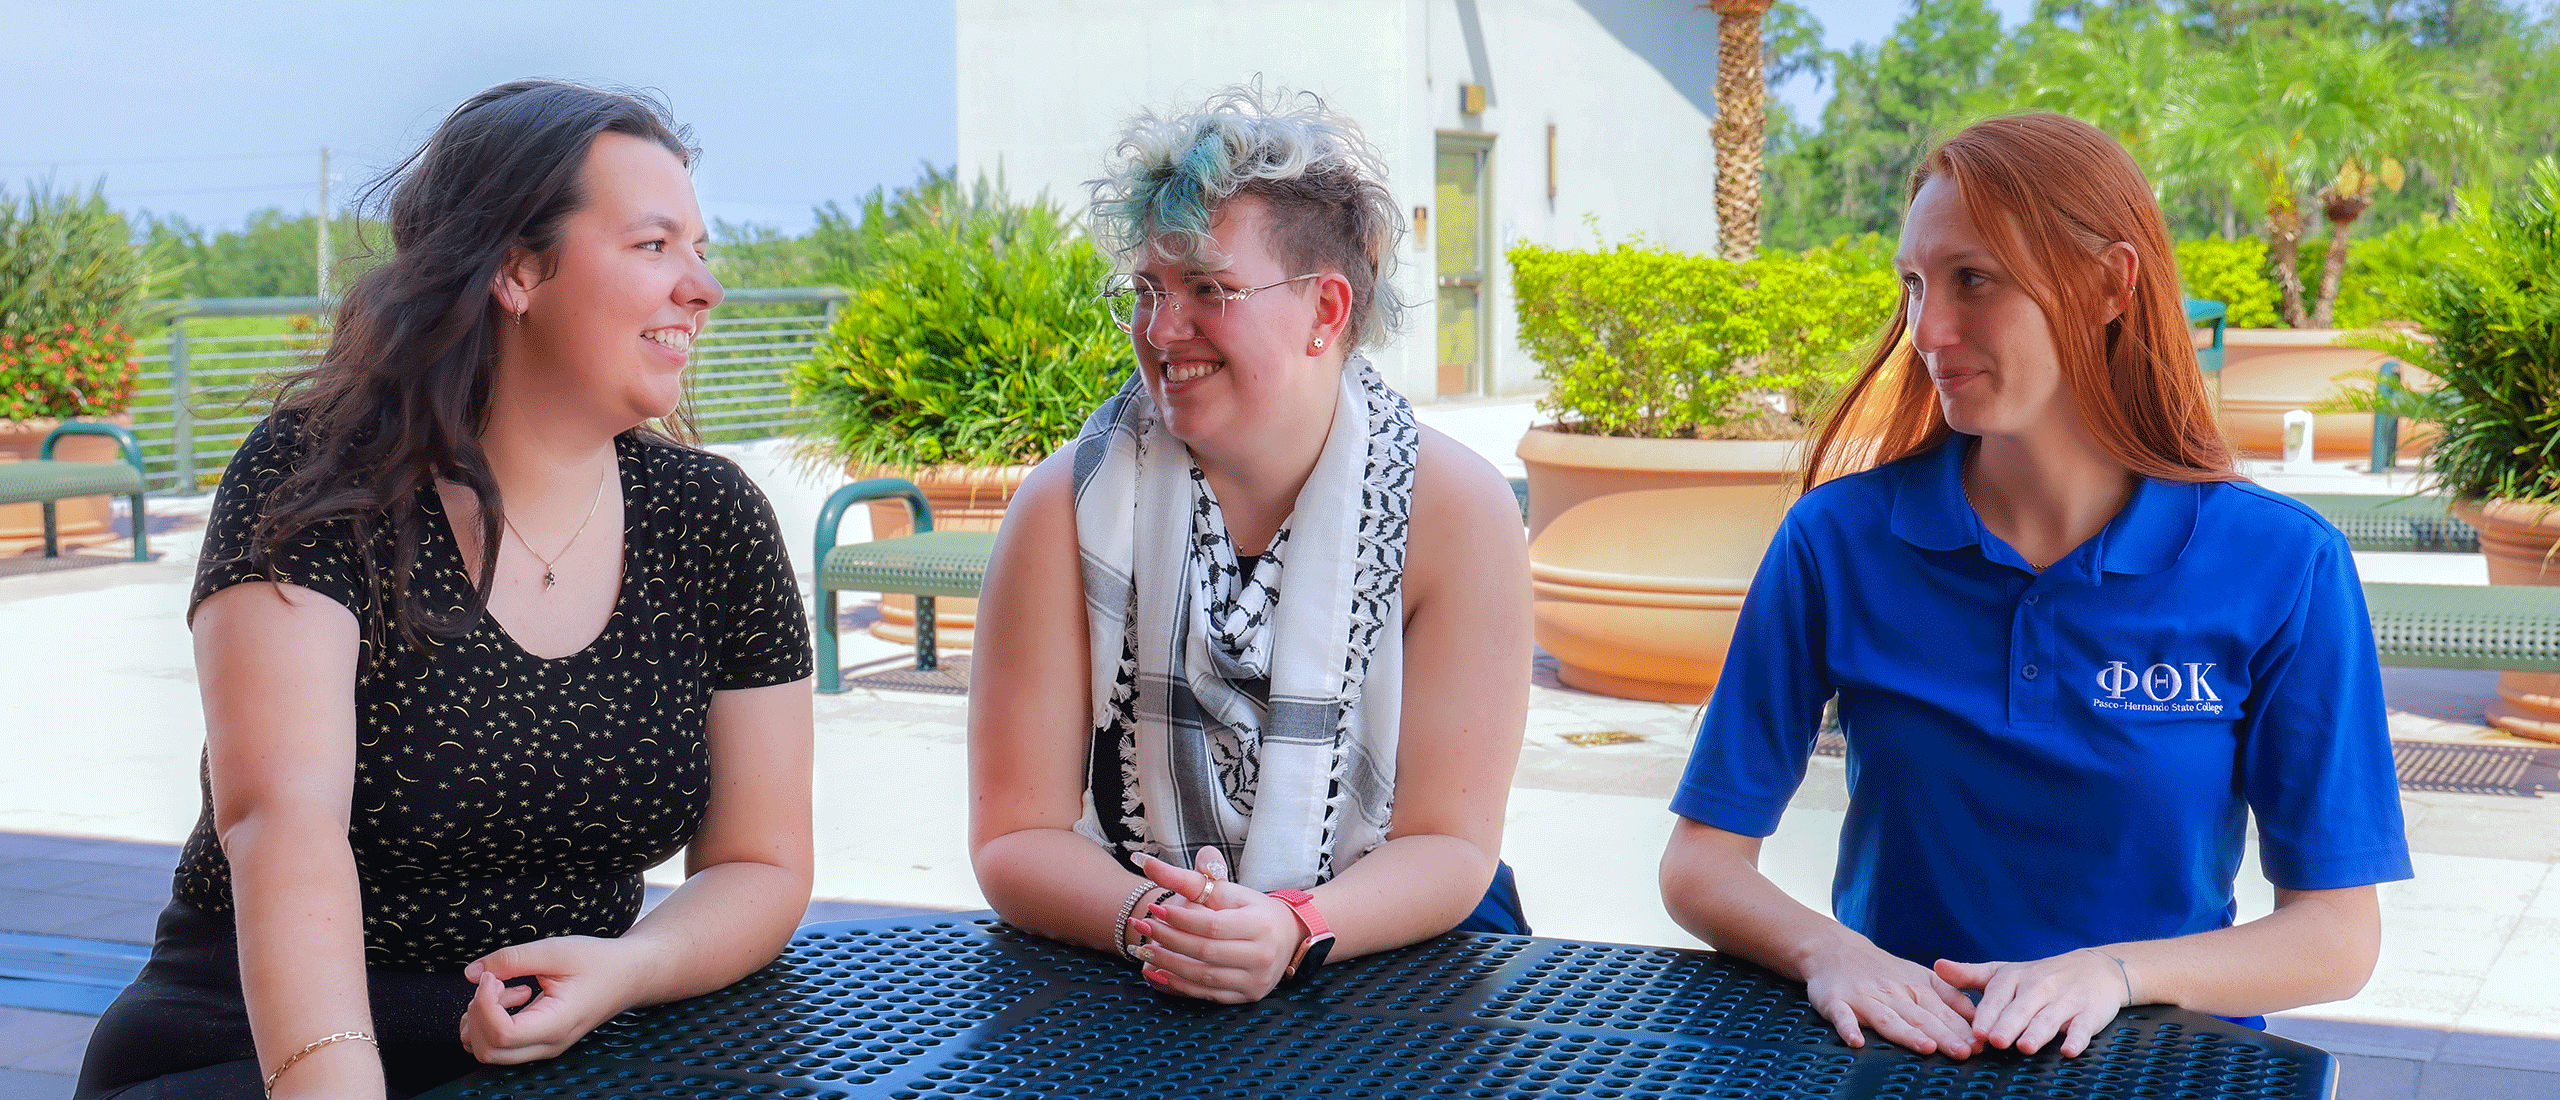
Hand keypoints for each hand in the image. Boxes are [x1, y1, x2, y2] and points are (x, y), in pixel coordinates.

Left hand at [458, 935, 643, 1063]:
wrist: (630, 975)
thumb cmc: (601, 962)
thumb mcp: (556, 951)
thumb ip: (511, 959)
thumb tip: (473, 974)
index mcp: (556, 1024)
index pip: (501, 1033)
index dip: (485, 1004)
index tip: (492, 977)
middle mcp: (549, 1044)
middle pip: (488, 1050)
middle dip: (478, 1014)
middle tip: (495, 981)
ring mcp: (544, 1047)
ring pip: (489, 1052)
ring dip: (483, 1020)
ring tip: (505, 989)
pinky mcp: (540, 1042)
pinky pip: (500, 1045)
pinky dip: (491, 1023)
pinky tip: (511, 998)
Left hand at [1129, 848, 1300, 1002]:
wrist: (1287, 934)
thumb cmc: (1250, 908)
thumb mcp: (1225, 890)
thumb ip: (1187, 878)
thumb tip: (1146, 863)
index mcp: (1260, 925)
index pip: (1212, 925)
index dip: (1180, 919)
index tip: (1155, 910)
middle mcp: (1262, 955)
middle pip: (1205, 951)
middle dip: (1168, 940)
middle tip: (1143, 928)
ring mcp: (1256, 980)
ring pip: (1203, 976)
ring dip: (1168, 965)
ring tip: (1144, 950)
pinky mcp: (1247, 996)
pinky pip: (1206, 994)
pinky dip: (1178, 984)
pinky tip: (1158, 972)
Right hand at [1798, 934, 1978, 1057]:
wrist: (1834, 948)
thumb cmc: (1882, 969)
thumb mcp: (1920, 976)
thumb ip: (1949, 996)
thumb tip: (1979, 1018)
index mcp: (1915, 987)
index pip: (1942, 1011)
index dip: (1961, 1029)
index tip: (1979, 1045)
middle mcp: (1892, 993)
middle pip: (1920, 1018)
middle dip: (1943, 1035)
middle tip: (1963, 1052)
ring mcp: (1864, 998)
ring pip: (1887, 1018)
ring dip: (1906, 1033)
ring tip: (1925, 1046)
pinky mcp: (1835, 1001)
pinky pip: (1841, 1016)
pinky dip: (1847, 1028)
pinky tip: (1856, 1041)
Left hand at [1934, 949, 2131, 1057]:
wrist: (2095, 968)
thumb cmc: (2039, 976)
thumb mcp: (2003, 972)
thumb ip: (1969, 974)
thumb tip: (1936, 966)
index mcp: (2015, 978)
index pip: (1998, 996)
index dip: (1987, 1014)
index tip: (1976, 1031)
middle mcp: (2040, 987)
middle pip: (2022, 1009)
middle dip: (2008, 1025)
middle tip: (1995, 1041)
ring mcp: (2066, 999)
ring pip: (2049, 1018)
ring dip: (2037, 1032)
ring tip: (2024, 1046)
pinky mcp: (2090, 1012)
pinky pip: (2083, 1027)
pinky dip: (2077, 1038)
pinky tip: (2068, 1050)